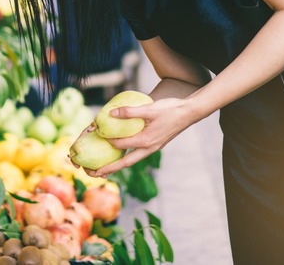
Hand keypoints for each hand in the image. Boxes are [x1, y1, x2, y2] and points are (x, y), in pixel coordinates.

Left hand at [84, 97, 206, 176]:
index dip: (106, 140)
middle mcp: (149, 148)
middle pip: (125, 163)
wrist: (190, 112)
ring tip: (105, 168)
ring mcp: (153, 148)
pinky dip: (127, 156)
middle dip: (109, 169)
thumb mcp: (149, 109)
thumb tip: (111, 114)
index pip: (121, 145)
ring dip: (118, 165)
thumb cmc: (170, 109)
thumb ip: (129, 112)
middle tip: (94, 174)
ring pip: (132, 160)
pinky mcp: (155, 144)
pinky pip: (137, 154)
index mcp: (146, 141)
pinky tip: (121, 151)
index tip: (95, 134)